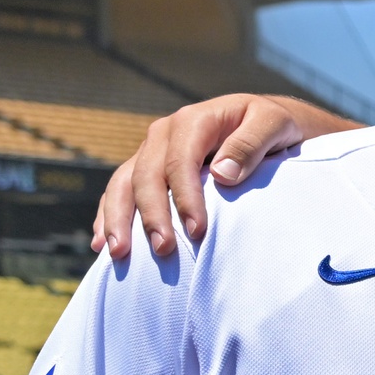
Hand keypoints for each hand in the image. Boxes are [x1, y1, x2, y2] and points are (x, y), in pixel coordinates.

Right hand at [92, 94, 321, 260]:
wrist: (262, 123)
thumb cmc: (273, 126)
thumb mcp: (273, 125)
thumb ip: (251, 144)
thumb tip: (221, 174)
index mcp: (193, 121)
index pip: (180, 163)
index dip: (185, 198)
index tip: (198, 232)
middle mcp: (164, 133)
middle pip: (147, 176)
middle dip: (152, 216)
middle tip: (163, 251)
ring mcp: (151, 151)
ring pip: (123, 184)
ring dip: (117, 219)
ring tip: (118, 253)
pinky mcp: (146, 167)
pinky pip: (118, 190)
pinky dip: (107, 214)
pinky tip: (101, 243)